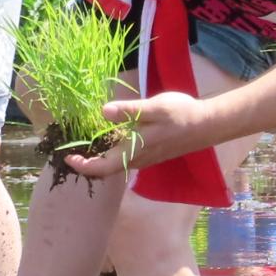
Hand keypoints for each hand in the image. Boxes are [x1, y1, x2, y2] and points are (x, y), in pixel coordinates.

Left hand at [66, 93, 210, 179]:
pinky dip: (113, 153)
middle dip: (88, 161)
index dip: (83, 165)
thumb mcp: (154, 107)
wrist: (208, 125)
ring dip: (100, 158)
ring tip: (86, 143)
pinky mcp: (152, 154)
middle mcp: (138, 159)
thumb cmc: (182, 114)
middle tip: (72, 148)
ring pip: (117, 164)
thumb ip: (129, 111)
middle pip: (107, 168)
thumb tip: (103, 112)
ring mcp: (146, 159)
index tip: (67, 156)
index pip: (102, 167)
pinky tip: (111, 138)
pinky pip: (126, 159)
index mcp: (134, 150)